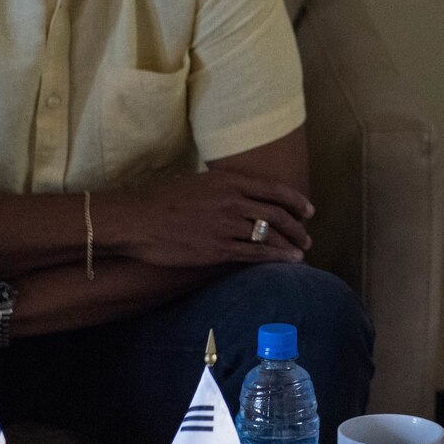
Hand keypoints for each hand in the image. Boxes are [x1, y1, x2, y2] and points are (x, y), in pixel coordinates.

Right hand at [107, 170, 313, 269]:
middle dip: (297, 227)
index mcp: (229, 181)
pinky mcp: (218, 249)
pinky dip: (276, 258)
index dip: (296, 201)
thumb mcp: (196, 183)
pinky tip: (287, 262)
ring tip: (301, 252)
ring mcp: (226, 225)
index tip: (308, 210)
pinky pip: (255, 253)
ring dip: (290, 244)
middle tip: (307, 236)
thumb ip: (221, 187)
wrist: (135, 219)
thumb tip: (236, 192)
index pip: (275, 190)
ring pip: (270, 235)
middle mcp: (233, 201)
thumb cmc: (160, 200)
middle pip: (278, 214)